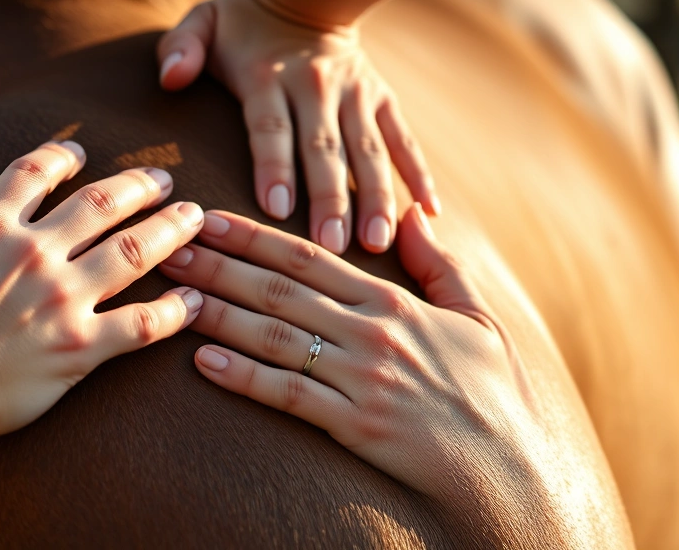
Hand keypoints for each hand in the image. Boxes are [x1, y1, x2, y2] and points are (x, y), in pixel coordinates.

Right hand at [0, 141, 204, 459]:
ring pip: (133, 252)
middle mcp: (36, 253)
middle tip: (163, 179)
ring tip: (194, 216)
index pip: (34, 174)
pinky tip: (195, 301)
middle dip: (138, 186)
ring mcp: (64, 298)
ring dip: (169, 231)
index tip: (80, 153)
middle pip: (102, 204)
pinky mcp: (82, 346)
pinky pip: (142, 324)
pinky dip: (173, 312)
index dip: (61, 157)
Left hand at [157, 0, 438, 254]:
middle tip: (333, 246)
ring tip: (379, 242)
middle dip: (330, 198)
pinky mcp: (383, 101)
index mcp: (267, 77)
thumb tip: (171, 77)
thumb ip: (182, 48)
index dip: (273, 165)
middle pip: (323, 149)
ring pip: (368, 151)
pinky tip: (429, 215)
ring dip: (376, 197)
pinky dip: (419, 175)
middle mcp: (315, 87)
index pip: (270, 126)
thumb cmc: (243, 26)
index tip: (276, 208)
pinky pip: (404, 141)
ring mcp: (356, 96)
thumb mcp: (203, 24)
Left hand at [159, 205, 579, 540]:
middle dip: (217, 265)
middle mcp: (371, 332)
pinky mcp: (356, 425)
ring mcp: (362, 378)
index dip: (252, 236)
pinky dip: (246, 377)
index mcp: (392, 301)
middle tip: (168, 247)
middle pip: (279, 290)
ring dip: (219, 313)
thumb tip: (411, 214)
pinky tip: (206, 362)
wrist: (510, 464)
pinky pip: (290, 396)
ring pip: (276, 335)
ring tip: (172, 296)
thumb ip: (438, 265)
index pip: (308, 257)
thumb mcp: (476, 316)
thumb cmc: (493, 389)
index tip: (208, 218)